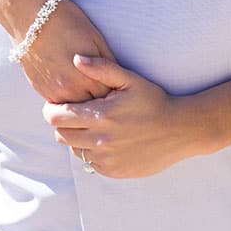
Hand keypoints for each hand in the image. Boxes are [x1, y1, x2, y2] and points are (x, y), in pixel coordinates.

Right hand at [19, 0, 115, 103]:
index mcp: (87, 77)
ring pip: (74, 109)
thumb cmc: (67, 22)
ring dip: (82, 103)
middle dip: (98, 101)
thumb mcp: (95, 38)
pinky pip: (58, 104)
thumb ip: (106, 62)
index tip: (116, 89)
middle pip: (91, 106)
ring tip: (89, 95)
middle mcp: (70, 89)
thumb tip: (115, 77)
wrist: (32, 17)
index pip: (107, 96)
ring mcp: (53, 91)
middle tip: (105, 95)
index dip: (112, 92)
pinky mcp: (41, 90)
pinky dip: (67, 100)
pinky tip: (72, 92)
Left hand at [43, 55, 208, 178]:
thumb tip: (76, 58)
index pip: (57, 117)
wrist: (179, 131)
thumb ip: (102, 68)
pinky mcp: (114, 171)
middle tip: (73, 114)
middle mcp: (101, 140)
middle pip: (60, 135)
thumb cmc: (154, 101)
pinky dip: (92, 152)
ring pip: (74, 150)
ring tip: (91, 125)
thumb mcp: (130, 80)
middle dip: (62, 123)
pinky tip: (105, 140)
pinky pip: (90, 163)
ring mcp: (107, 159)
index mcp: (102, 115)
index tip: (56, 104)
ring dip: (77, 138)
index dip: (51, 109)